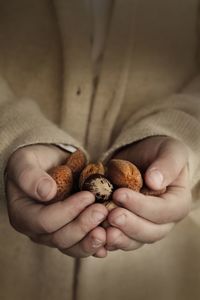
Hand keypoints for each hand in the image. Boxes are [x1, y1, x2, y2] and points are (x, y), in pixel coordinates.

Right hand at [6, 145, 107, 257]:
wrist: (49, 164)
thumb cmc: (34, 162)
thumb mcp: (25, 162)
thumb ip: (30, 176)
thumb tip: (47, 192)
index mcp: (23, 214)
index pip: (44, 221)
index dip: (67, 211)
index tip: (88, 196)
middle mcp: (37, 230)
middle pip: (59, 238)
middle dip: (83, 226)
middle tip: (102, 210)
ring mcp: (54, 234)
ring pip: (72, 247)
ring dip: (90, 241)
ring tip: (108, 231)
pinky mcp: (69, 233)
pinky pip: (81, 245)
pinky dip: (95, 246)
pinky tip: (108, 241)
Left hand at [105, 136, 191, 250]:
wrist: (141, 156)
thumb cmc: (159, 152)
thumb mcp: (169, 151)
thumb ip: (167, 165)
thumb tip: (155, 182)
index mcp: (177, 203)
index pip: (163, 211)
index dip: (142, 206)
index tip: (120, 194)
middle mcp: (163, 221)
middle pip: (150, 232)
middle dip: (129, 225)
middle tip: (111, 214)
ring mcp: (144, 226)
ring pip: (134, 241)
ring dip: (118, 238)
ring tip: (102, 230)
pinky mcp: (127, 228)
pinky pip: (119, 240)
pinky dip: (107, 242)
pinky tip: (95, 238)